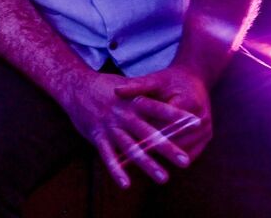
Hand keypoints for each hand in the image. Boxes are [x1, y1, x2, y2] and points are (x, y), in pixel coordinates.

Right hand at [57, 70, 196, 188]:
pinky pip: (107, 156)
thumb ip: (145, 96)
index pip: (159, 108)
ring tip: (164, 178)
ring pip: (131, 147)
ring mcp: (110, 126)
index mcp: (132, 100)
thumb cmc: (104, 86)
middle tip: (185, 161)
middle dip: (167, 148)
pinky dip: (116, 170)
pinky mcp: (96, 136)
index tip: (197, 123)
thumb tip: (170, 101)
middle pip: (148, 132)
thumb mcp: (126, 86)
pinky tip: (126, 184)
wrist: (74, 85)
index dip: (177, 115)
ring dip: (147, 163)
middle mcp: (123, 114)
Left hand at [115, 64, 212, 159]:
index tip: (131, 140)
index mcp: (189, 102)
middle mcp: (202, 118)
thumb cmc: (171, 80)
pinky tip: (157, 162)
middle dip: (156, 147)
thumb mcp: (155, 79)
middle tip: (134, 157)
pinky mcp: (206, 138)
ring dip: (165, 156)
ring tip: (142, 164)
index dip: (148, 133)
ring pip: (182, 150)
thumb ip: (137, 86)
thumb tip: (116, 91)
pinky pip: (189, 153)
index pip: (166, 123)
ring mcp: (206, 130)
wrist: (194, 80)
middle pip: (175, 139)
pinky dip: (174, 158)